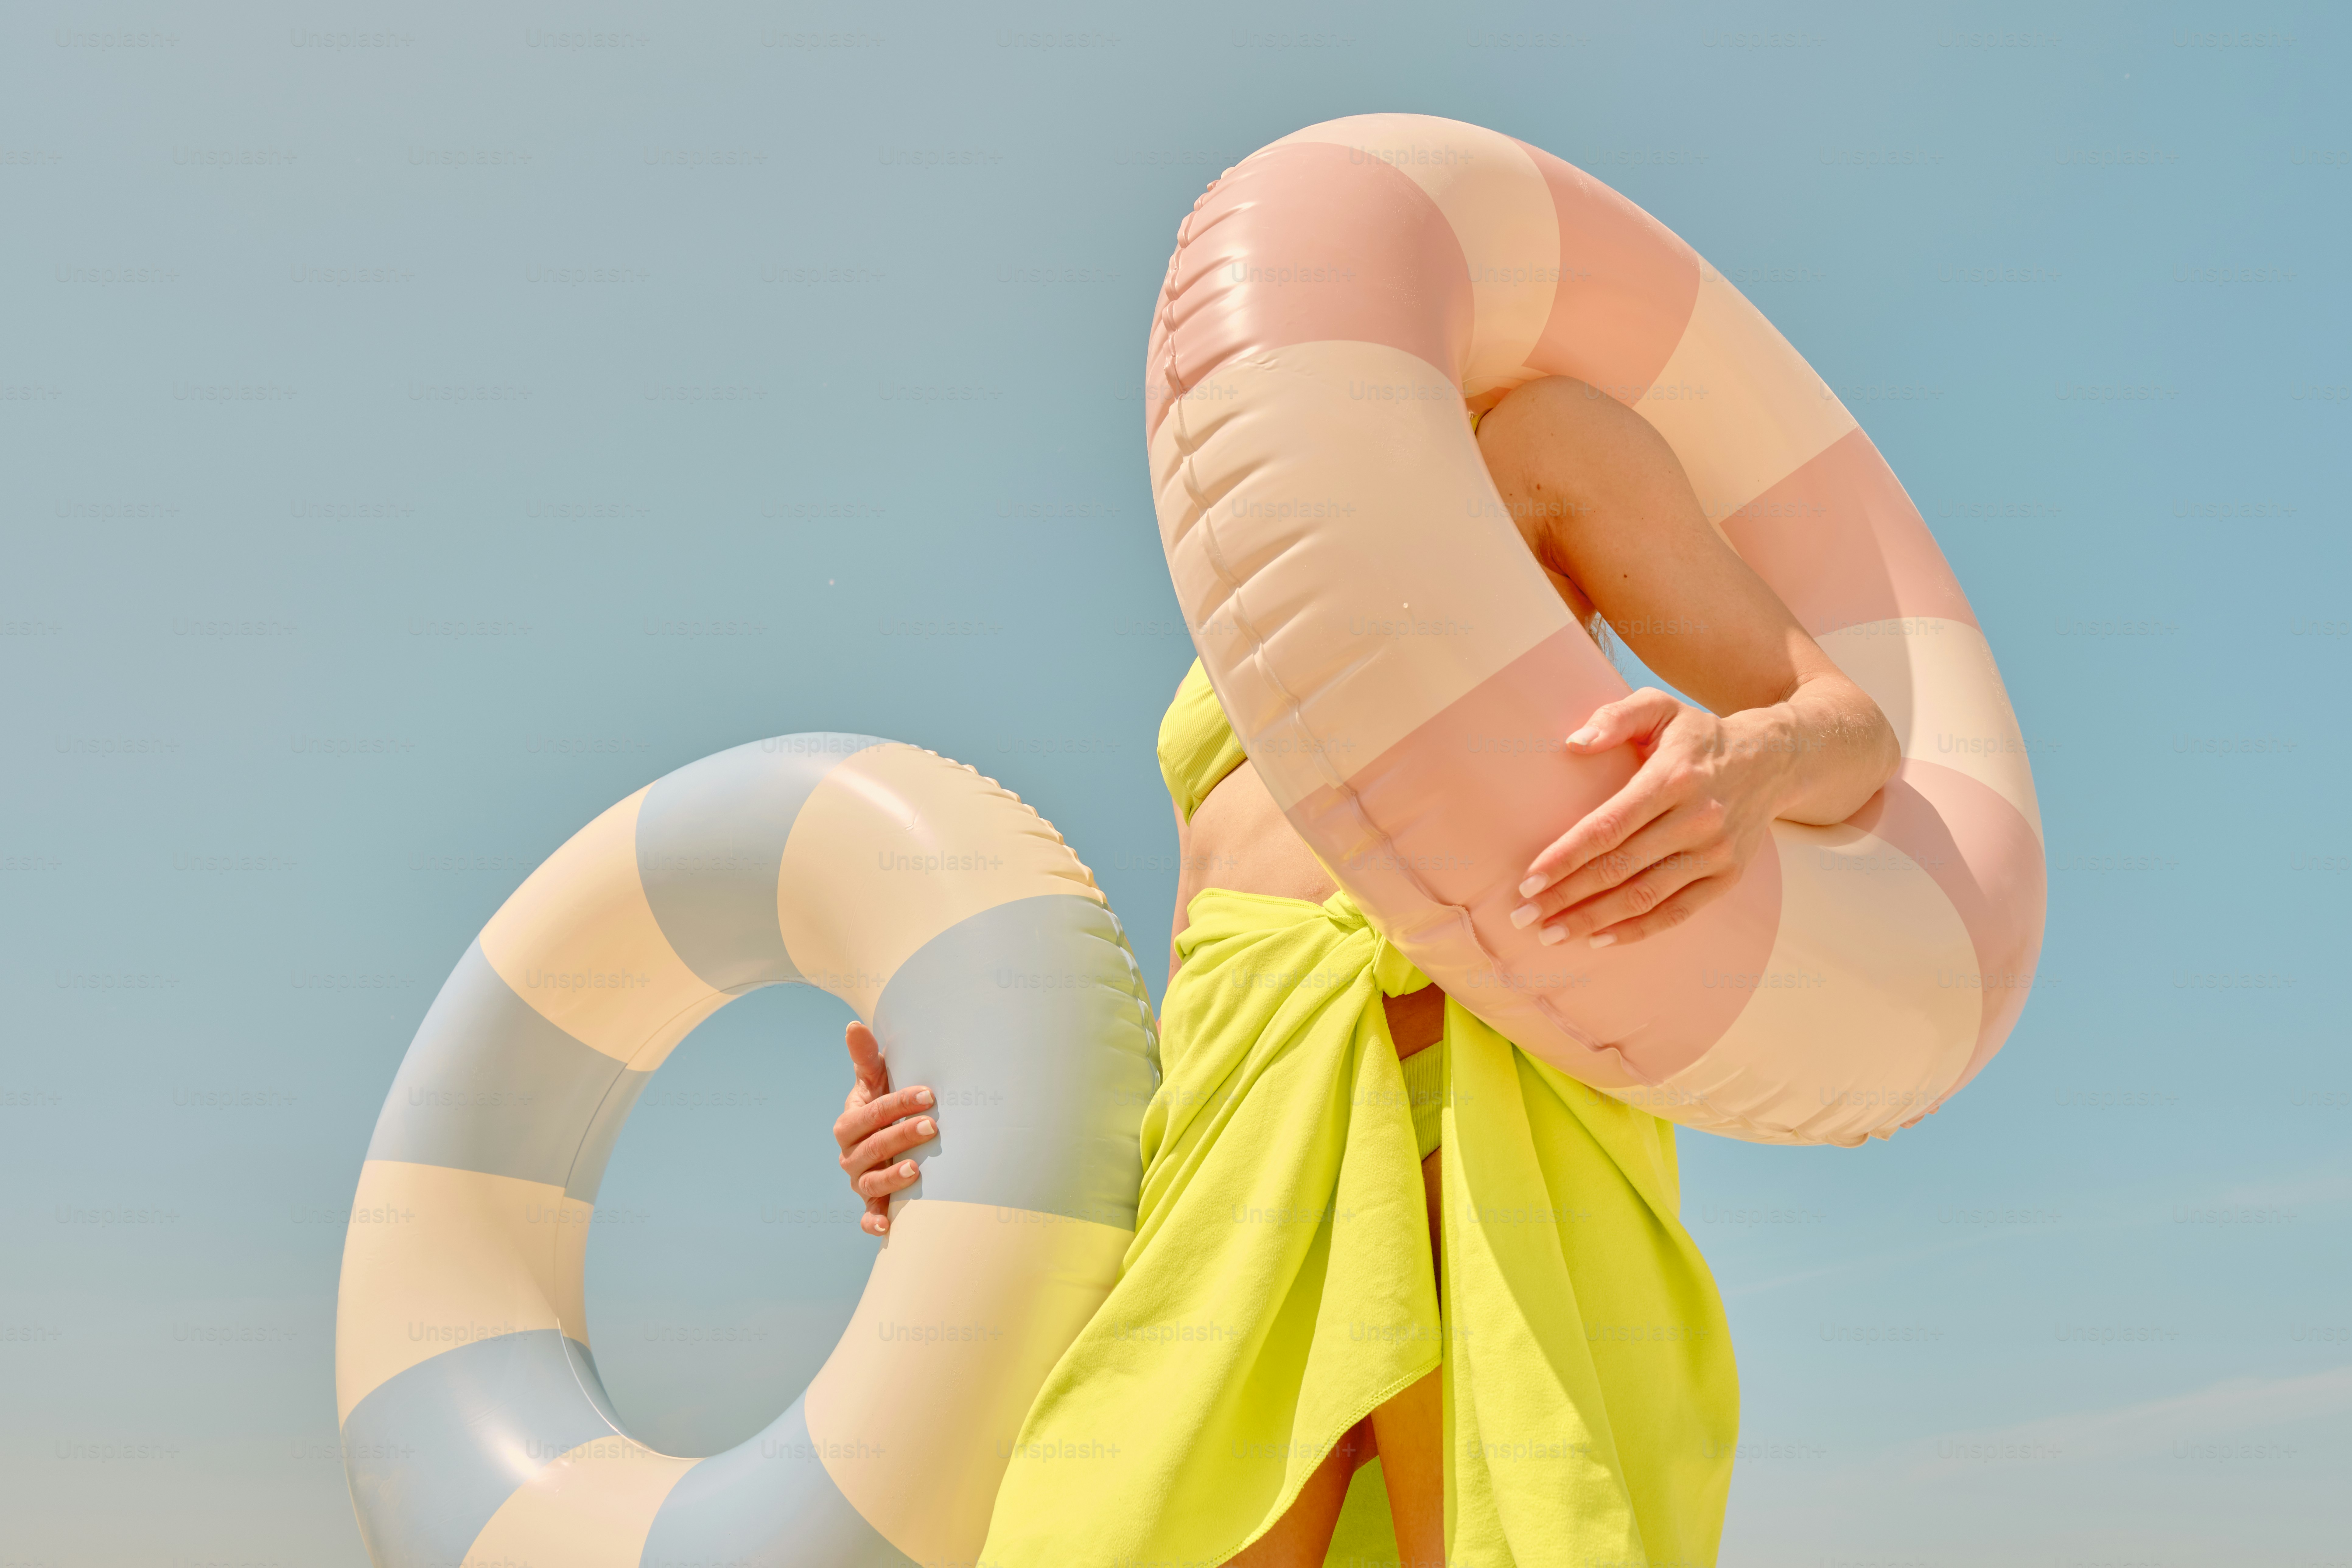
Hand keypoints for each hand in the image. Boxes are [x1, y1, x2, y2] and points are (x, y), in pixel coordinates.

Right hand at [832, 1020, 936, 1235]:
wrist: (884, 1135)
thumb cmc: (883, 1103)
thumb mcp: (874, 1079)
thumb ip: (865, 1056)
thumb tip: (853, 1026)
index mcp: (849, 1123)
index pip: (870, 1113)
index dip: (897, 1103)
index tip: (928, 1094)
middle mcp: (850, 1154)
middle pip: (872, 1147)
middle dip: (900, 1137)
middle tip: (932, 1127)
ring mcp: (859, 1181)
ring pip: (870, 1182)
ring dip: (890, 1179)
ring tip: (916, 1172)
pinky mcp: (871, 1203)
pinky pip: (868, 1216)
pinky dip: (873, 1223)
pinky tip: (886, 1228)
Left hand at [1510, 687, 1790, 948]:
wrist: (1774, 759)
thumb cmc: (1699, 735)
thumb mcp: (1660, 707)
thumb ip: (1615, 717)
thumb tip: (1573, 743)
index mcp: (1673, 778)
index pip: (1608, 827)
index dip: (1565, 857)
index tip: (1528, 880)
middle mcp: (1698, 818)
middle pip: (1620, 868)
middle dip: (1566, 896)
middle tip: (1522, 916)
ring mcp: (1716, 852)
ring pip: (1645, 897)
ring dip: (1593, 921)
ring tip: (1550, 934)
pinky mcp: (1728, 875)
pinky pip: (1677, 912)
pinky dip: (1637, 930)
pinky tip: (1599, 940)